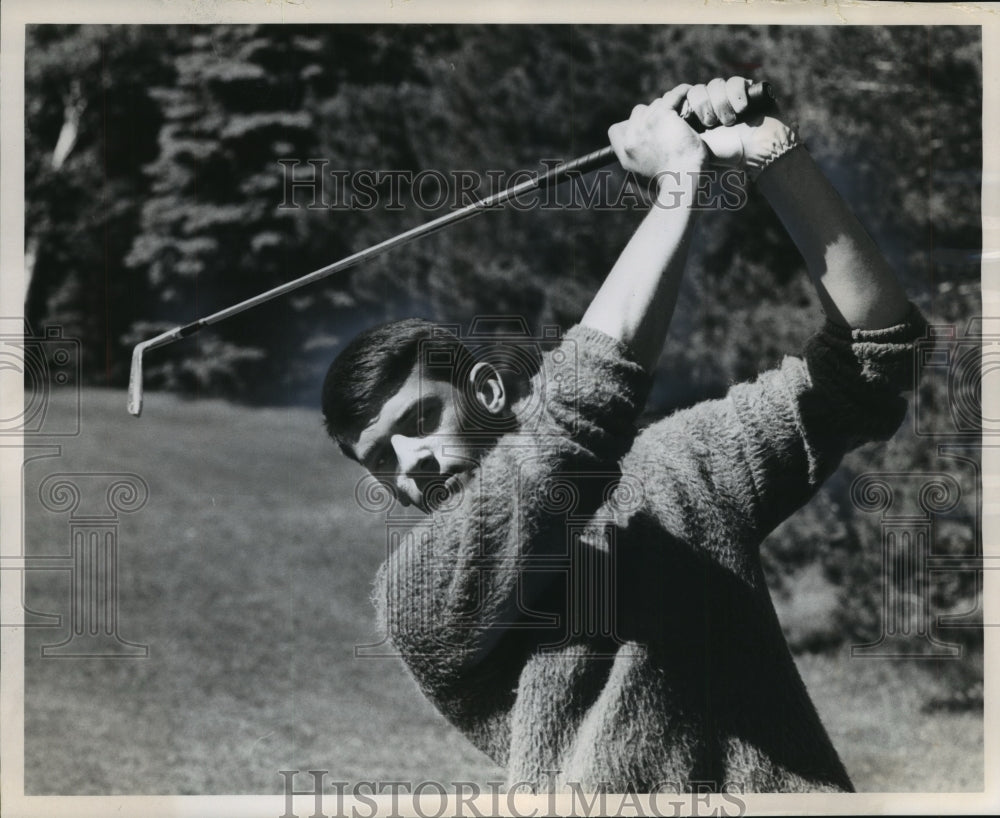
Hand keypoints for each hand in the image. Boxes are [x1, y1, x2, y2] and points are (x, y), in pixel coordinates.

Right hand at [608, 85, 707, 179]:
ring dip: (669, 107)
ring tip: (682, 113)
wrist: (682, 182)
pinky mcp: (662, 116)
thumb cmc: (671, 184)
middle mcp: (631, 138)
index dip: (630, 126)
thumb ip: (638, 162)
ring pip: (656, 104)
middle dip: (653, 115)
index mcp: (624, 154)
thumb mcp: (646, 179)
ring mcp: (645, 125)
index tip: (646, 128)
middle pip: (639, 113)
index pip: (616, 130)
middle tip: (670, 122)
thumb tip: (638, 160)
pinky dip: (681, 93)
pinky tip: (687, 92)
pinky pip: (672, 97)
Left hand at [680, 77, 798, 175]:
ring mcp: (728, 97)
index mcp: (696, 117)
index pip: (684, 98)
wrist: (755, 151)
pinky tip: (742, 108)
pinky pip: (735, 81)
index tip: (694, 119)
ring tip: (729, 120)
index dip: (688, 104)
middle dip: (703, 106)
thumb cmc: (724, 152)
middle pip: (697, 90)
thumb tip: (662, 109)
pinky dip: (737, 94)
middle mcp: (711, 105)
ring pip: (715, 84)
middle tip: (711, 123)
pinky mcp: (746, 90)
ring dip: (721, 103)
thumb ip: (675, 129)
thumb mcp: (692, 143)